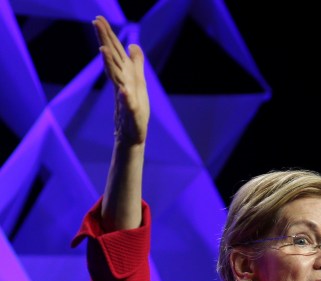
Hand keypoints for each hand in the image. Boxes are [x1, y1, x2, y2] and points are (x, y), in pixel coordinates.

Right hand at [92, 16, 148, 146]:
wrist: (132, 135)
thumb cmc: (134, 110)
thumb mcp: (138, 82)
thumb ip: (136, 64)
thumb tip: (133, 45)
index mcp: (124, 77)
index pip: (115, 54)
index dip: (108, 36)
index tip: (98, 18)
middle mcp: (121, 84)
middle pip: (112, 60)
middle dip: (105, 41)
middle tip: (96, 22)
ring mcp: (125, 99)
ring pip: (116, 79)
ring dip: (110, 65)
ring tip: (104, 50)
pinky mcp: (132, 114)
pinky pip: (129, 105)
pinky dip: (127, 98)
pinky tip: (125, 91)